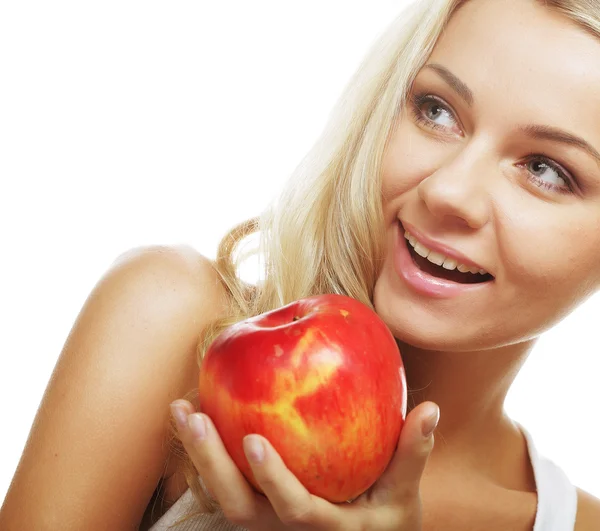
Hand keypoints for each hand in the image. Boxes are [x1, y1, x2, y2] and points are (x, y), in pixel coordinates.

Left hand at [170, 399, 438, 530]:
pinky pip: (222, 487)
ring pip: (221, 498)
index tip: (254, 441)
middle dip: (211, 462)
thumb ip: (413, 453)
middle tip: (192, 416)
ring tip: (181, 408)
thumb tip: (431, 409)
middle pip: (238, 507)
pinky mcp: (256, 513)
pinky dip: (204, 456)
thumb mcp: (405, 496)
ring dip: (197, 455)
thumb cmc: (387, 524)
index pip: (295, 511)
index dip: (274, 480)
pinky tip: (195, 415)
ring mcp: (267, 526)